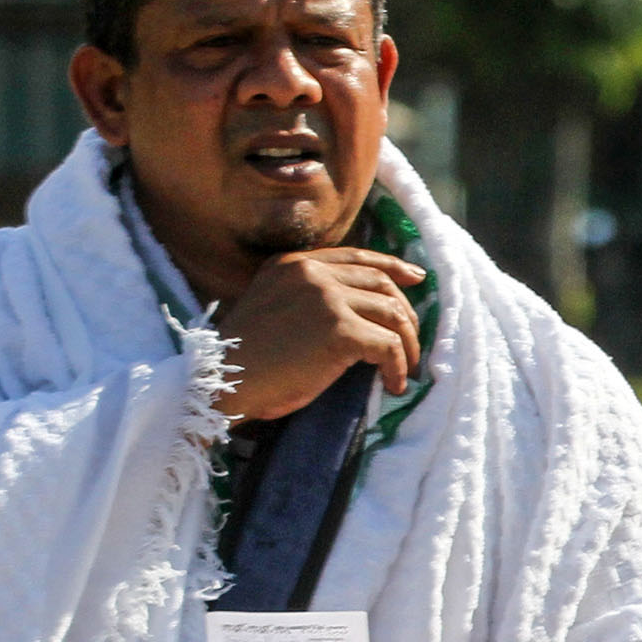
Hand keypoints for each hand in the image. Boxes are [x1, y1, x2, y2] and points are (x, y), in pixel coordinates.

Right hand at [217, 247, 426, 419]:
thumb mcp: (272, 306)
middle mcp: (311, 274)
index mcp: (293, 264)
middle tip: (413, 341)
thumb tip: (357, 309)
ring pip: (393, 313)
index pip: (356, 257)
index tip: (416, 278)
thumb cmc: (246, 356)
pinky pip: (388, 346)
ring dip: (407, 344)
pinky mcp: (340, 330)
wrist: (224, 377)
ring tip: (406, 368)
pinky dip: (398, 367)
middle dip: (406, 313)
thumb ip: (305, 296)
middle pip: (381, 283)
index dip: (392, 266)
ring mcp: (327, 298)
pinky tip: (393, 384)